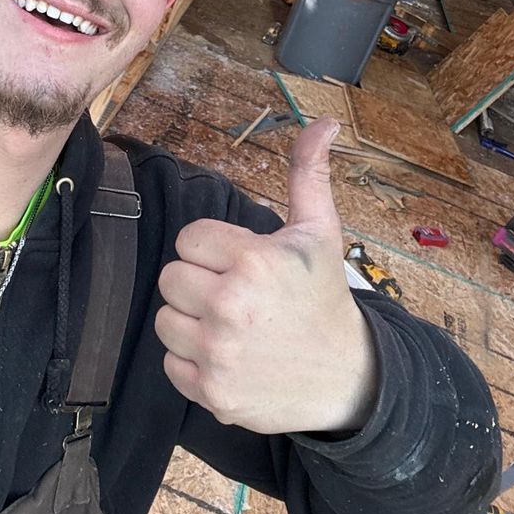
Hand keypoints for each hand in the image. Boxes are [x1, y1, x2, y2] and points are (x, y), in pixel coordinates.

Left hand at [155, 118, 376, 434]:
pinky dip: (194, 362)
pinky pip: (171, 363)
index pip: (188, 239)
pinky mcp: (213, 392)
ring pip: (165, 320)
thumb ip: (308, 173)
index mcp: (252, 259)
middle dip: (200, 283)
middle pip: (171, 278)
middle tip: (237, 294)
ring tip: (231, 325)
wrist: (348, 377)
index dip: (212, 249)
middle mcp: (231, 305)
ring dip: (192, 322)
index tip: (241, 263)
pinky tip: (229, 355)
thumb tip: (323, 121)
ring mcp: (220, 352)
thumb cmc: (325, 296)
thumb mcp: (319, 231)